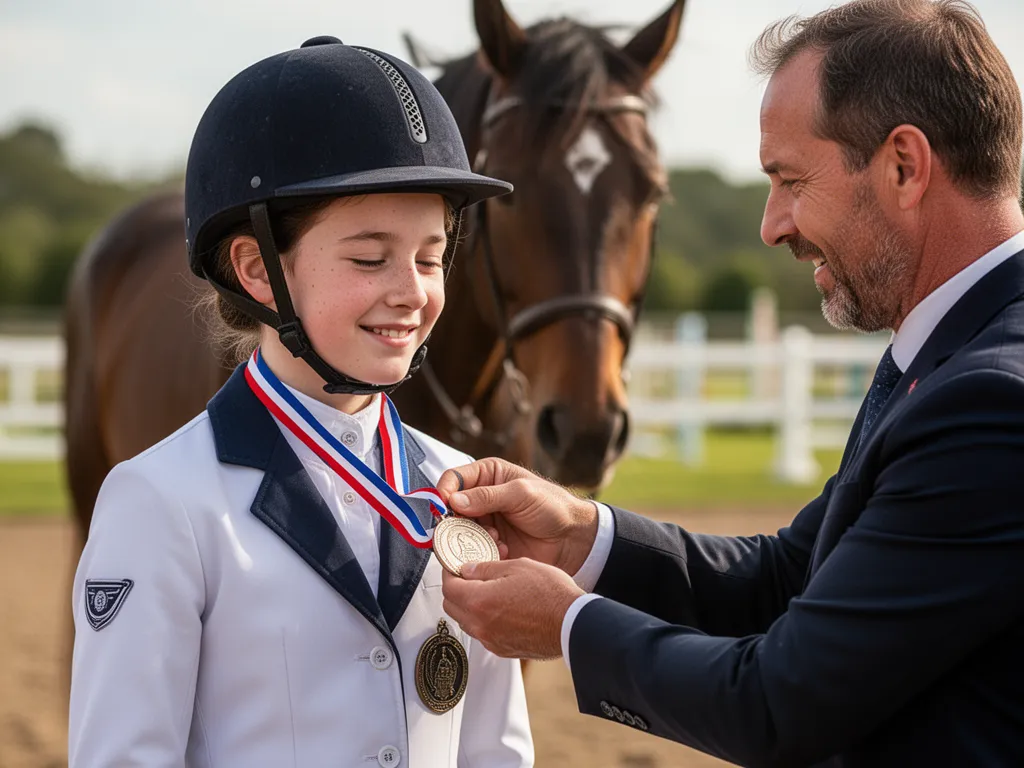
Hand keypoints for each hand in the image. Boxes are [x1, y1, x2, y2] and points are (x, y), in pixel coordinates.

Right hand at [437, 458, 598, 575]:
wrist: (572, 538)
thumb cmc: (553, 506)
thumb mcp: (522, 494)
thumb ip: (488, 496)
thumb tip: (454, 501)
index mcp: (488, 475)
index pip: (453, 478)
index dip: (444, 491)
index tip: (442, 507)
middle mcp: (481, 498)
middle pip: (450, 508)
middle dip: (454, 520)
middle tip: (462, 530)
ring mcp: (484, 522)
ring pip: (459, 530)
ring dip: (471, 537)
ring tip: (494, 539)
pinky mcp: (489, 544)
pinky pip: (472, 549)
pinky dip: (482, 551)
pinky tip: (502, 550)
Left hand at [442, 558, 584, 659]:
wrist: (573, 624)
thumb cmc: (551, 595)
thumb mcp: (517, 566)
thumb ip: (486, 569)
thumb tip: (467, 570)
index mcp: (479, 601)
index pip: (448, 586)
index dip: (449, 572)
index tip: (455, 566)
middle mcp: (481, 625)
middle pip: (451, 606)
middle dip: (455, 589)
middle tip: (469, 576)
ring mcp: (491, 640)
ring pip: (466, 621)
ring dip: (468, 606)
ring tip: (486, 591)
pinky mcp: (502, 649)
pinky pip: (482, 633)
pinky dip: (482, 620)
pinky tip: (499, 608)